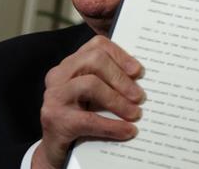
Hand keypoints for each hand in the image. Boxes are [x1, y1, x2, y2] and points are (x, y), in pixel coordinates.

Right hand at [32, 36, 144, 168]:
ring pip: (91, 85)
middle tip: (140, 96)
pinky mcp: (55, 119)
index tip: (139, 71)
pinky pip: (89, 119)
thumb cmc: (81, 117)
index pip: (97, 46)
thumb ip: (111, 83)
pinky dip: (112, 126)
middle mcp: (59, 75)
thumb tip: (144, 81)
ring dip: (118, 100)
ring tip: (136, 113)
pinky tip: (127, 131)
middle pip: (94, 60)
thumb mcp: (95, 96)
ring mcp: (54, 96)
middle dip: (121, 77)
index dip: (121, 55)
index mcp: (71, 64)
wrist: (56, 150)